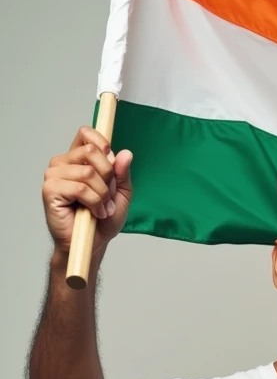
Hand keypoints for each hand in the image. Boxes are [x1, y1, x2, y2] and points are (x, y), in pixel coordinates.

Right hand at [42, 125, 132, 263]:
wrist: (92, 245)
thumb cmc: (102, 220)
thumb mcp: (120, 194)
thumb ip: (122, 173)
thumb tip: (125, 153)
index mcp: (77, 159)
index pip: (86, 134)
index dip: (102, 143)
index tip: (110, 163)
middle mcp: (62, 163)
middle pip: (91, 152)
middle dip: (108, 177)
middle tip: (107, 197)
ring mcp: (53, 175)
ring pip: (88, 172)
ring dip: (102, 195)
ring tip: (101, 208)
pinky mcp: (50, 190)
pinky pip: (80, 188)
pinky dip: (94, 202)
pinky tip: (94, 212)